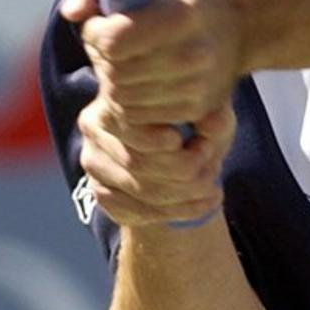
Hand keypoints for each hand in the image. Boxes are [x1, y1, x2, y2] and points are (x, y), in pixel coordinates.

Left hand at [61, 0, 241, 125]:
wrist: (233, 19)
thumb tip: (73, 13)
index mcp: (182, 13)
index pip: (115, 41)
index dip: (95, 32)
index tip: (101, 21)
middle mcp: (196, 53)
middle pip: (116, 73)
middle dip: (100, 57)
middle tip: (111, 41)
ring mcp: (199, 85)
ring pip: (123, 98)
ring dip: (112, 80)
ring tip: (125, 58)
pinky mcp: (198, 109)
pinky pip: (138, 117)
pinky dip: (128, 100)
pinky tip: (137, 77)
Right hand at [76, 96, 233, 226]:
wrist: (180, 150)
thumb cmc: (194, 122)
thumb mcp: (211, 115)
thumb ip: (213, 117)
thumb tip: (211, 125)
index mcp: (117, 97)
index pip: (135, 127)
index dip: (169, 144)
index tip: (205, 149)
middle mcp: (95, 129)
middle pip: (137, 162)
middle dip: (185, 173)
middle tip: (215, 171)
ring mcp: (94, 164)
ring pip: (141, 191)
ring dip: (185, 196)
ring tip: (213, 188)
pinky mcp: (101, 193)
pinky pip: (138, 212)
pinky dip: (178, 212)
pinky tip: (204, 203)